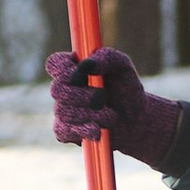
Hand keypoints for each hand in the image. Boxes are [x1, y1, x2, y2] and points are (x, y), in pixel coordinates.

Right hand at [46, 45, 187, 173]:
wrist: (135, 120)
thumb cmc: (126, 88)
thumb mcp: (122, 66)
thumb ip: (106, 57)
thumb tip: (87, 64)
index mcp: (73, 68)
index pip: (54, 63)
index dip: (63, 69)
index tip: (82, 73)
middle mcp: (64, 89)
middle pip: (57, 90)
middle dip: (82, 95)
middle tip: (103, 97)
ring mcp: (63, 110)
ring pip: (63, 112)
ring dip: (90, 115)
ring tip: (111, 116)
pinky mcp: (66, 132)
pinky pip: (63, 131)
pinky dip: (82, 130)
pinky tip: (97, 131)